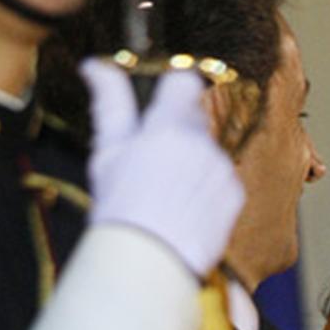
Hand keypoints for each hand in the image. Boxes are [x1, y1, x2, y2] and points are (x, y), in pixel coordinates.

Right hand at [79, 60, 243, 277]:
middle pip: (196, 118)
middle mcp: (201, 143)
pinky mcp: (234, 196)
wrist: (149, 263)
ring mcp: (221, 169)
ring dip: (193, 162)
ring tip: (168, 194)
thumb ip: (109, 103)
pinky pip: (223, 179)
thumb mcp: (107, 152)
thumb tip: (95, 66)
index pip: (184, 80)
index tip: (161, 104)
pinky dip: (208, 189)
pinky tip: (186, 209)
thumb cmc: (121, 209)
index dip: (172, 89)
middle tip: (154, 162)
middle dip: (178, 131)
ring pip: (209, 150)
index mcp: (168, 126)